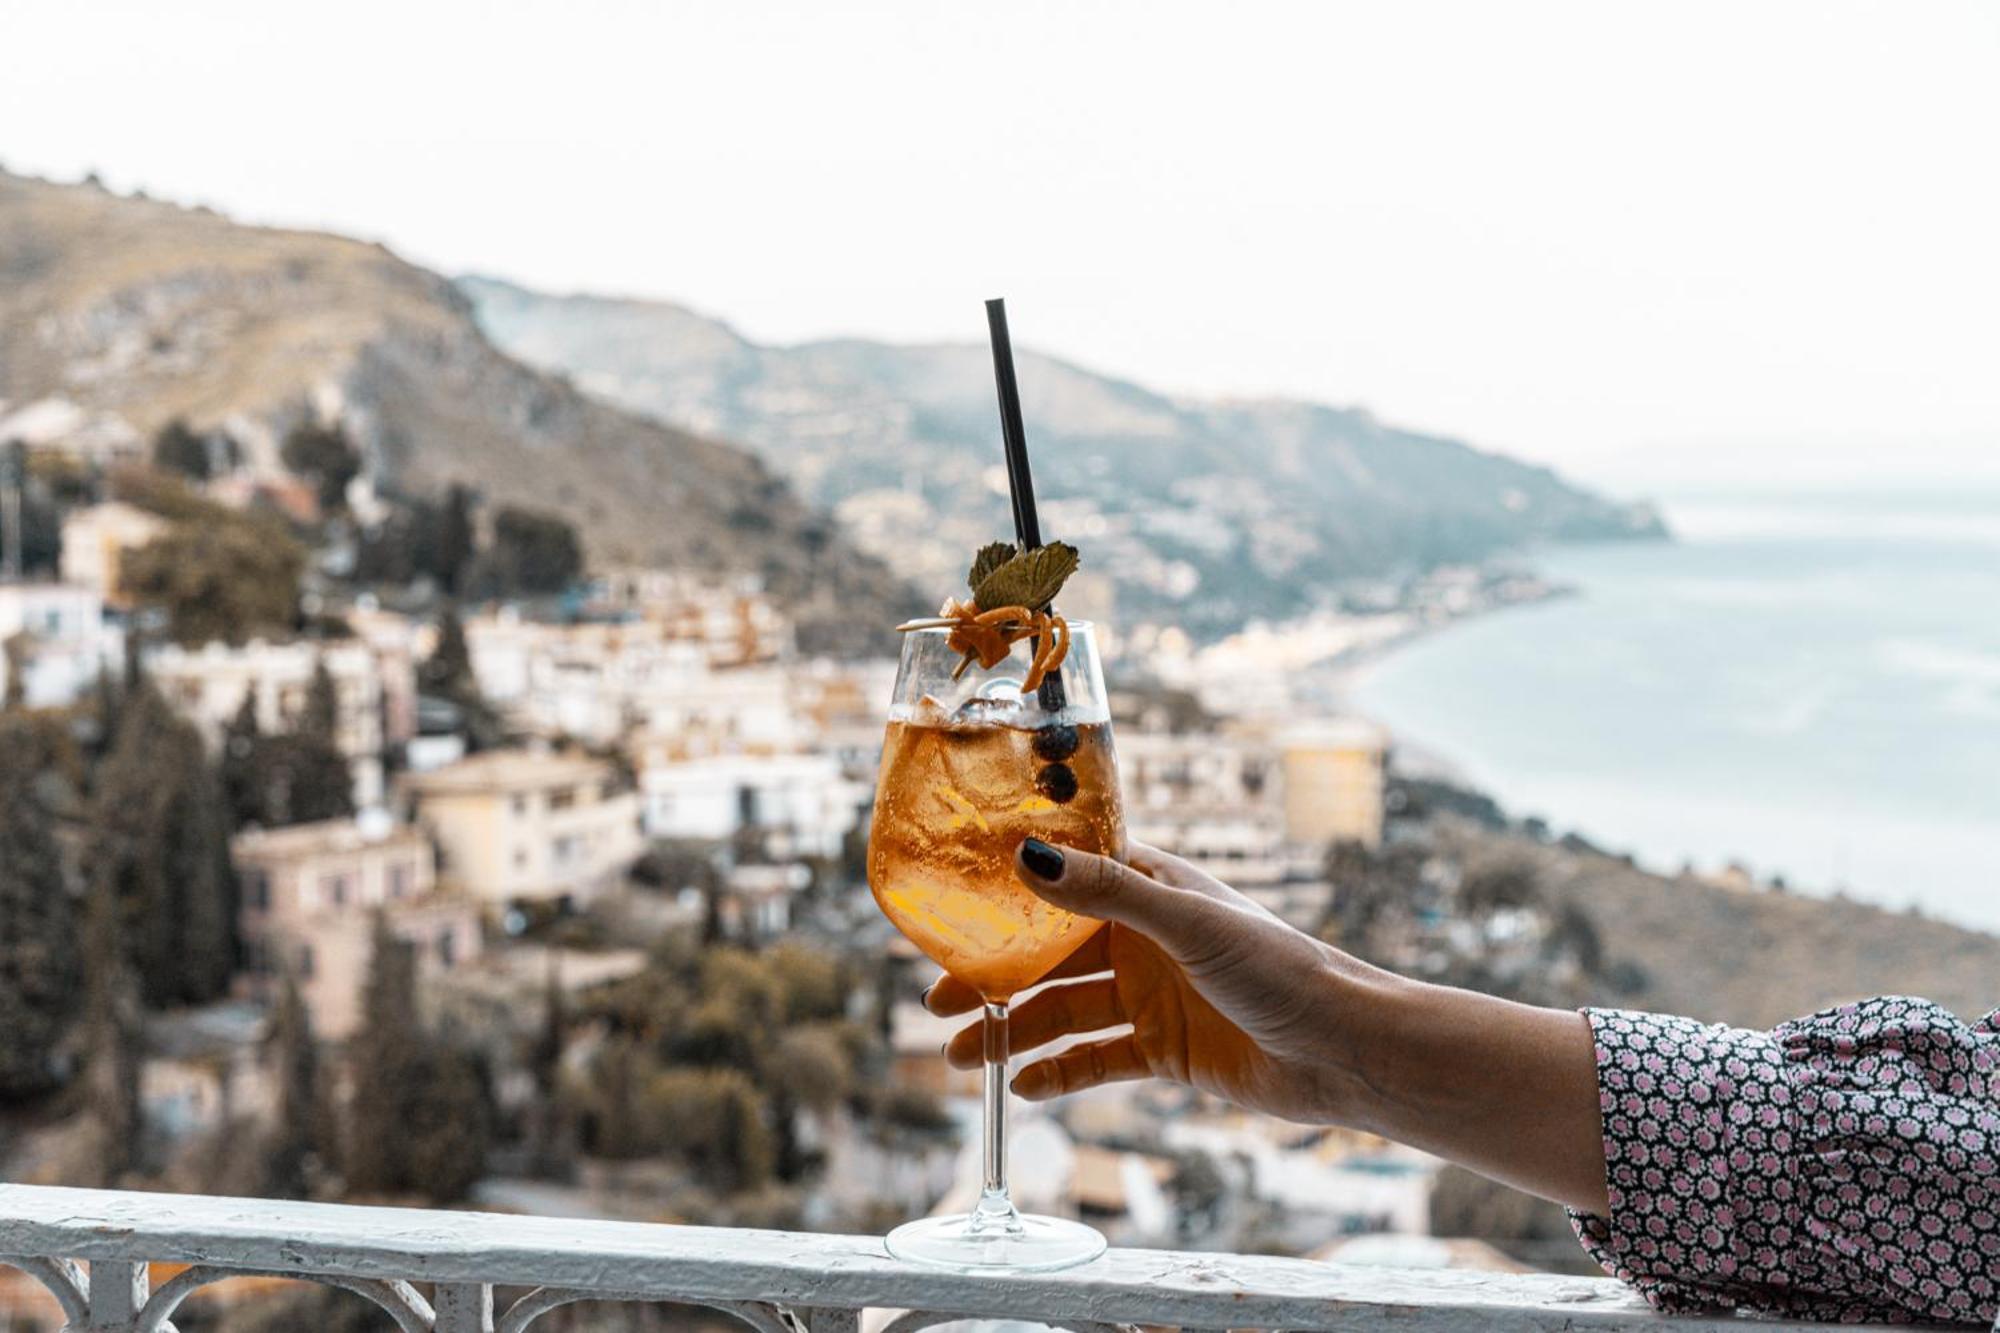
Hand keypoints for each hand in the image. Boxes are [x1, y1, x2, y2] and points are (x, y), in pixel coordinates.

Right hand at [925, 838, 1380, 1124]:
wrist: (1343, 1050)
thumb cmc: (1281, 968)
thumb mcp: (1187, 924)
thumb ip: (1105, 893)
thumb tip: (1026, 857)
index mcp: (1150, 887)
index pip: (1062, 876)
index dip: (1005, 891)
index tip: (947, 906)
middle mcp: (1144, 937)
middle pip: (1048, 953)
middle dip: (992, 976)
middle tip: (933, 1001)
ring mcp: (1152, 995)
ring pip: (1063, 1011)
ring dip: (1012, 1030)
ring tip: (960, 1056)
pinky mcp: (1164, 1050)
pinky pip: (1097, 1060)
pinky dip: (1058, 1073)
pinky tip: (1021, 1086)